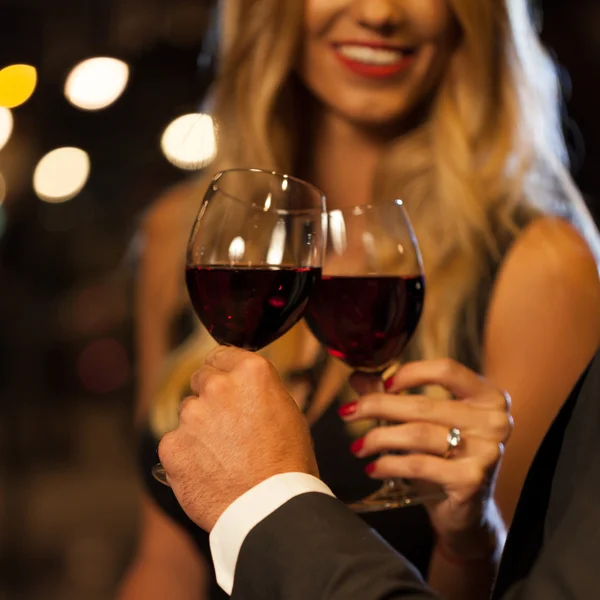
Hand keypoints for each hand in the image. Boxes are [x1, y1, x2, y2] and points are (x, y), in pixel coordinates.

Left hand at [158, 346, 318, 531]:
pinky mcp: (172, 445)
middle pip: (201, 380)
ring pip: (187, 413)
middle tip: (227, 427)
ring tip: (222, 456)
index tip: (226, 385)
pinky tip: (208, 471)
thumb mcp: (286, 411)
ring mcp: (192, 415)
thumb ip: (257, 391)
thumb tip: (241, 389)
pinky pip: (174, 443)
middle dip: (210, 398)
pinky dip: (185, 455)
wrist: (271, 508)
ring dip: (198, 427)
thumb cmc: (288, 462)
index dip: (224, 371)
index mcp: (251, 372)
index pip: (221, 355)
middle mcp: (217, 386)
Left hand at [345, 359, 512, 558]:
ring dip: (378, 438)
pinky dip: (389, 464)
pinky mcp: (471, 480)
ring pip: (417, 434)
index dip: (411, 373)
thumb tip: (358, 376)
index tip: (383, 384)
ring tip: (358, 446)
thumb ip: (393, 396)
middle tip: (349, 413)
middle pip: (424, 404)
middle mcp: (493, 421)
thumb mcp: (424, 422)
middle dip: (377, 406)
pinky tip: (373, 467)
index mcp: (487, 396)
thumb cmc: (444, 459)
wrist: (466, 513)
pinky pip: (418, 464)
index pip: (447, 369)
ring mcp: (486, 451)